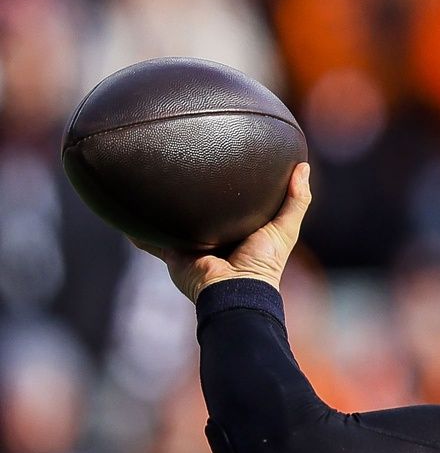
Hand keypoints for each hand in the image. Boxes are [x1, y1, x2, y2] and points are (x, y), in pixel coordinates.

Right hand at [132, 162, 311, 303]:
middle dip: (189, 195)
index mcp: (238, 231)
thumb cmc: (263, 262)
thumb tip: (303, 167)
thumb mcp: (285, 228)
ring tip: (146, 182)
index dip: (229, 187)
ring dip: (160, 209)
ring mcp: (191, 245)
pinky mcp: (173, 253)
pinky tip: (123, 214)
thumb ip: (296, 199)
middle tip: (180, 164)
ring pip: (172, 222)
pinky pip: (149, 240)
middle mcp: (213, 236)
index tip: (222, 162)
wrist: (234, 289)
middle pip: (198, 211)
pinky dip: (137, 230)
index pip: (232, 204)